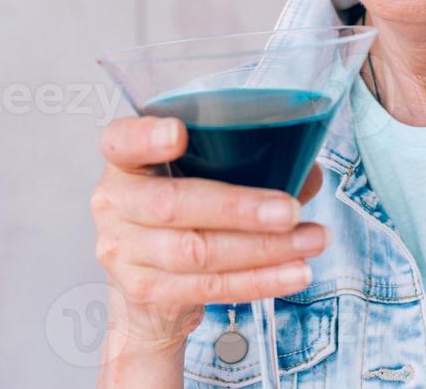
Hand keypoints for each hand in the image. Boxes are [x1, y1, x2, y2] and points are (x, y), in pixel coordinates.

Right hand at [91, 115, 329, 361]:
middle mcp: (115, 203)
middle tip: (290, 210)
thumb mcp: (196, 178)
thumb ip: (243, 164)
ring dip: (264, 248)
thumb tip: (308, 171)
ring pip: (198, 251)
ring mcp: (124, 252)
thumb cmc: (179, 215)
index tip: (178, 133)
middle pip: (174, 204)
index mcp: (124, 161)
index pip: (121, 141)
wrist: (144, 292)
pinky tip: (293, 272)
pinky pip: (209, 288)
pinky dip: (259, 280)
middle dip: (240, 208)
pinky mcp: (147, 292)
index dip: (146, 137)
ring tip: (310, 240)